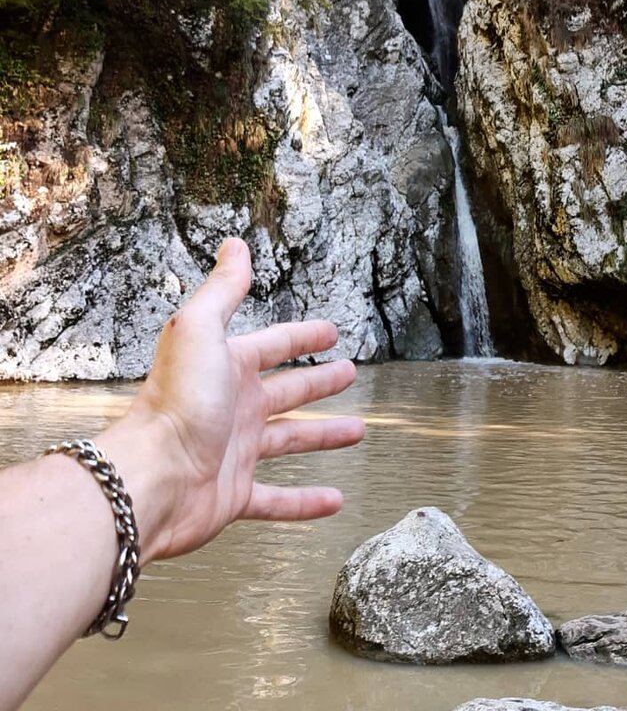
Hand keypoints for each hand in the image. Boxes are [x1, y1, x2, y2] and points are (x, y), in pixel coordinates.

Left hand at [97, 237, 363, 562]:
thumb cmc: (175, 404)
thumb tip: (234, 246)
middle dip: (318, 381)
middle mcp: (233, 407)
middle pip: (286, 390)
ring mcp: (234, 451)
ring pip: (289, 440)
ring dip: (322, 436)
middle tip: (348, 373)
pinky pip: (278, 499)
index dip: (303, 336)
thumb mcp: (200, 328)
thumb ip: (222, 289)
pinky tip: (333, 501)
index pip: (275, 345)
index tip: (329, 332)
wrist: (150, 478)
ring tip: (355, 431)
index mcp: (228, 368)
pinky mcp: (234, 495)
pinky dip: (306, 502)